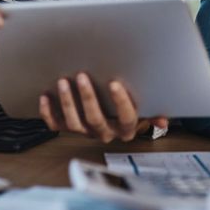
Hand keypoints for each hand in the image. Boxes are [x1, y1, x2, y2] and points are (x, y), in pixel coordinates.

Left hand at [39, 73, 167, 142]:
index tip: (115, 84)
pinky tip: (45, 96)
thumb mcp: (147, 110)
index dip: (121, 102)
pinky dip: (48, 113)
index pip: (126, 118)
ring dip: (67, 102)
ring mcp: (86, 131)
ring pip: (74, 123)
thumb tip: (164, 120)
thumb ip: (155, 113)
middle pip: (96, 120)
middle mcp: (105, 132)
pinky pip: (56, 125)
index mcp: (126, 127)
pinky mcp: (69, 128)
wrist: (116, 121)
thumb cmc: (131, 109)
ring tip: (64, 82)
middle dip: (87, 98)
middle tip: (82, 76)